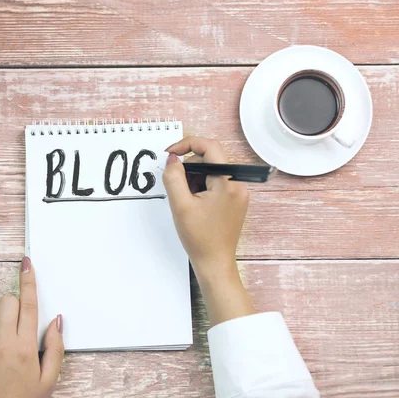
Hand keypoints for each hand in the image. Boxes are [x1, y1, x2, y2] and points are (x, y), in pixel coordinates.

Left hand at [0, 257, 63, 397]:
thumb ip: (56, 347)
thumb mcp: (48, 379)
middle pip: (8, 300)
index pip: (29, 303)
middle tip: (16, 323)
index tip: (27, 264)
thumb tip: (56, 321)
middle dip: (15, 306)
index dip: (29, 280)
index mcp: (26, 346)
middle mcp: (3, 339)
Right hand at [163, 137, 248, 275]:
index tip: (170, 154)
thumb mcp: (180, 205)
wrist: (214, 263)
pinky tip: (194, 205)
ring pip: (212, 172)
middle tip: (176, 186)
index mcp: (228, 182)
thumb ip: (174, 177)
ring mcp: (238, 193)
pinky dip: (201, 188)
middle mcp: (238, 185)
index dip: (186, 145)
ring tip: (186, 201)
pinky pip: (216, 183)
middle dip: (189, 168)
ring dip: (194, 179)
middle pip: (210, 159)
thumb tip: (173, 159)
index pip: (209, 147)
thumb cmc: (200, 238)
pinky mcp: (234, 201)